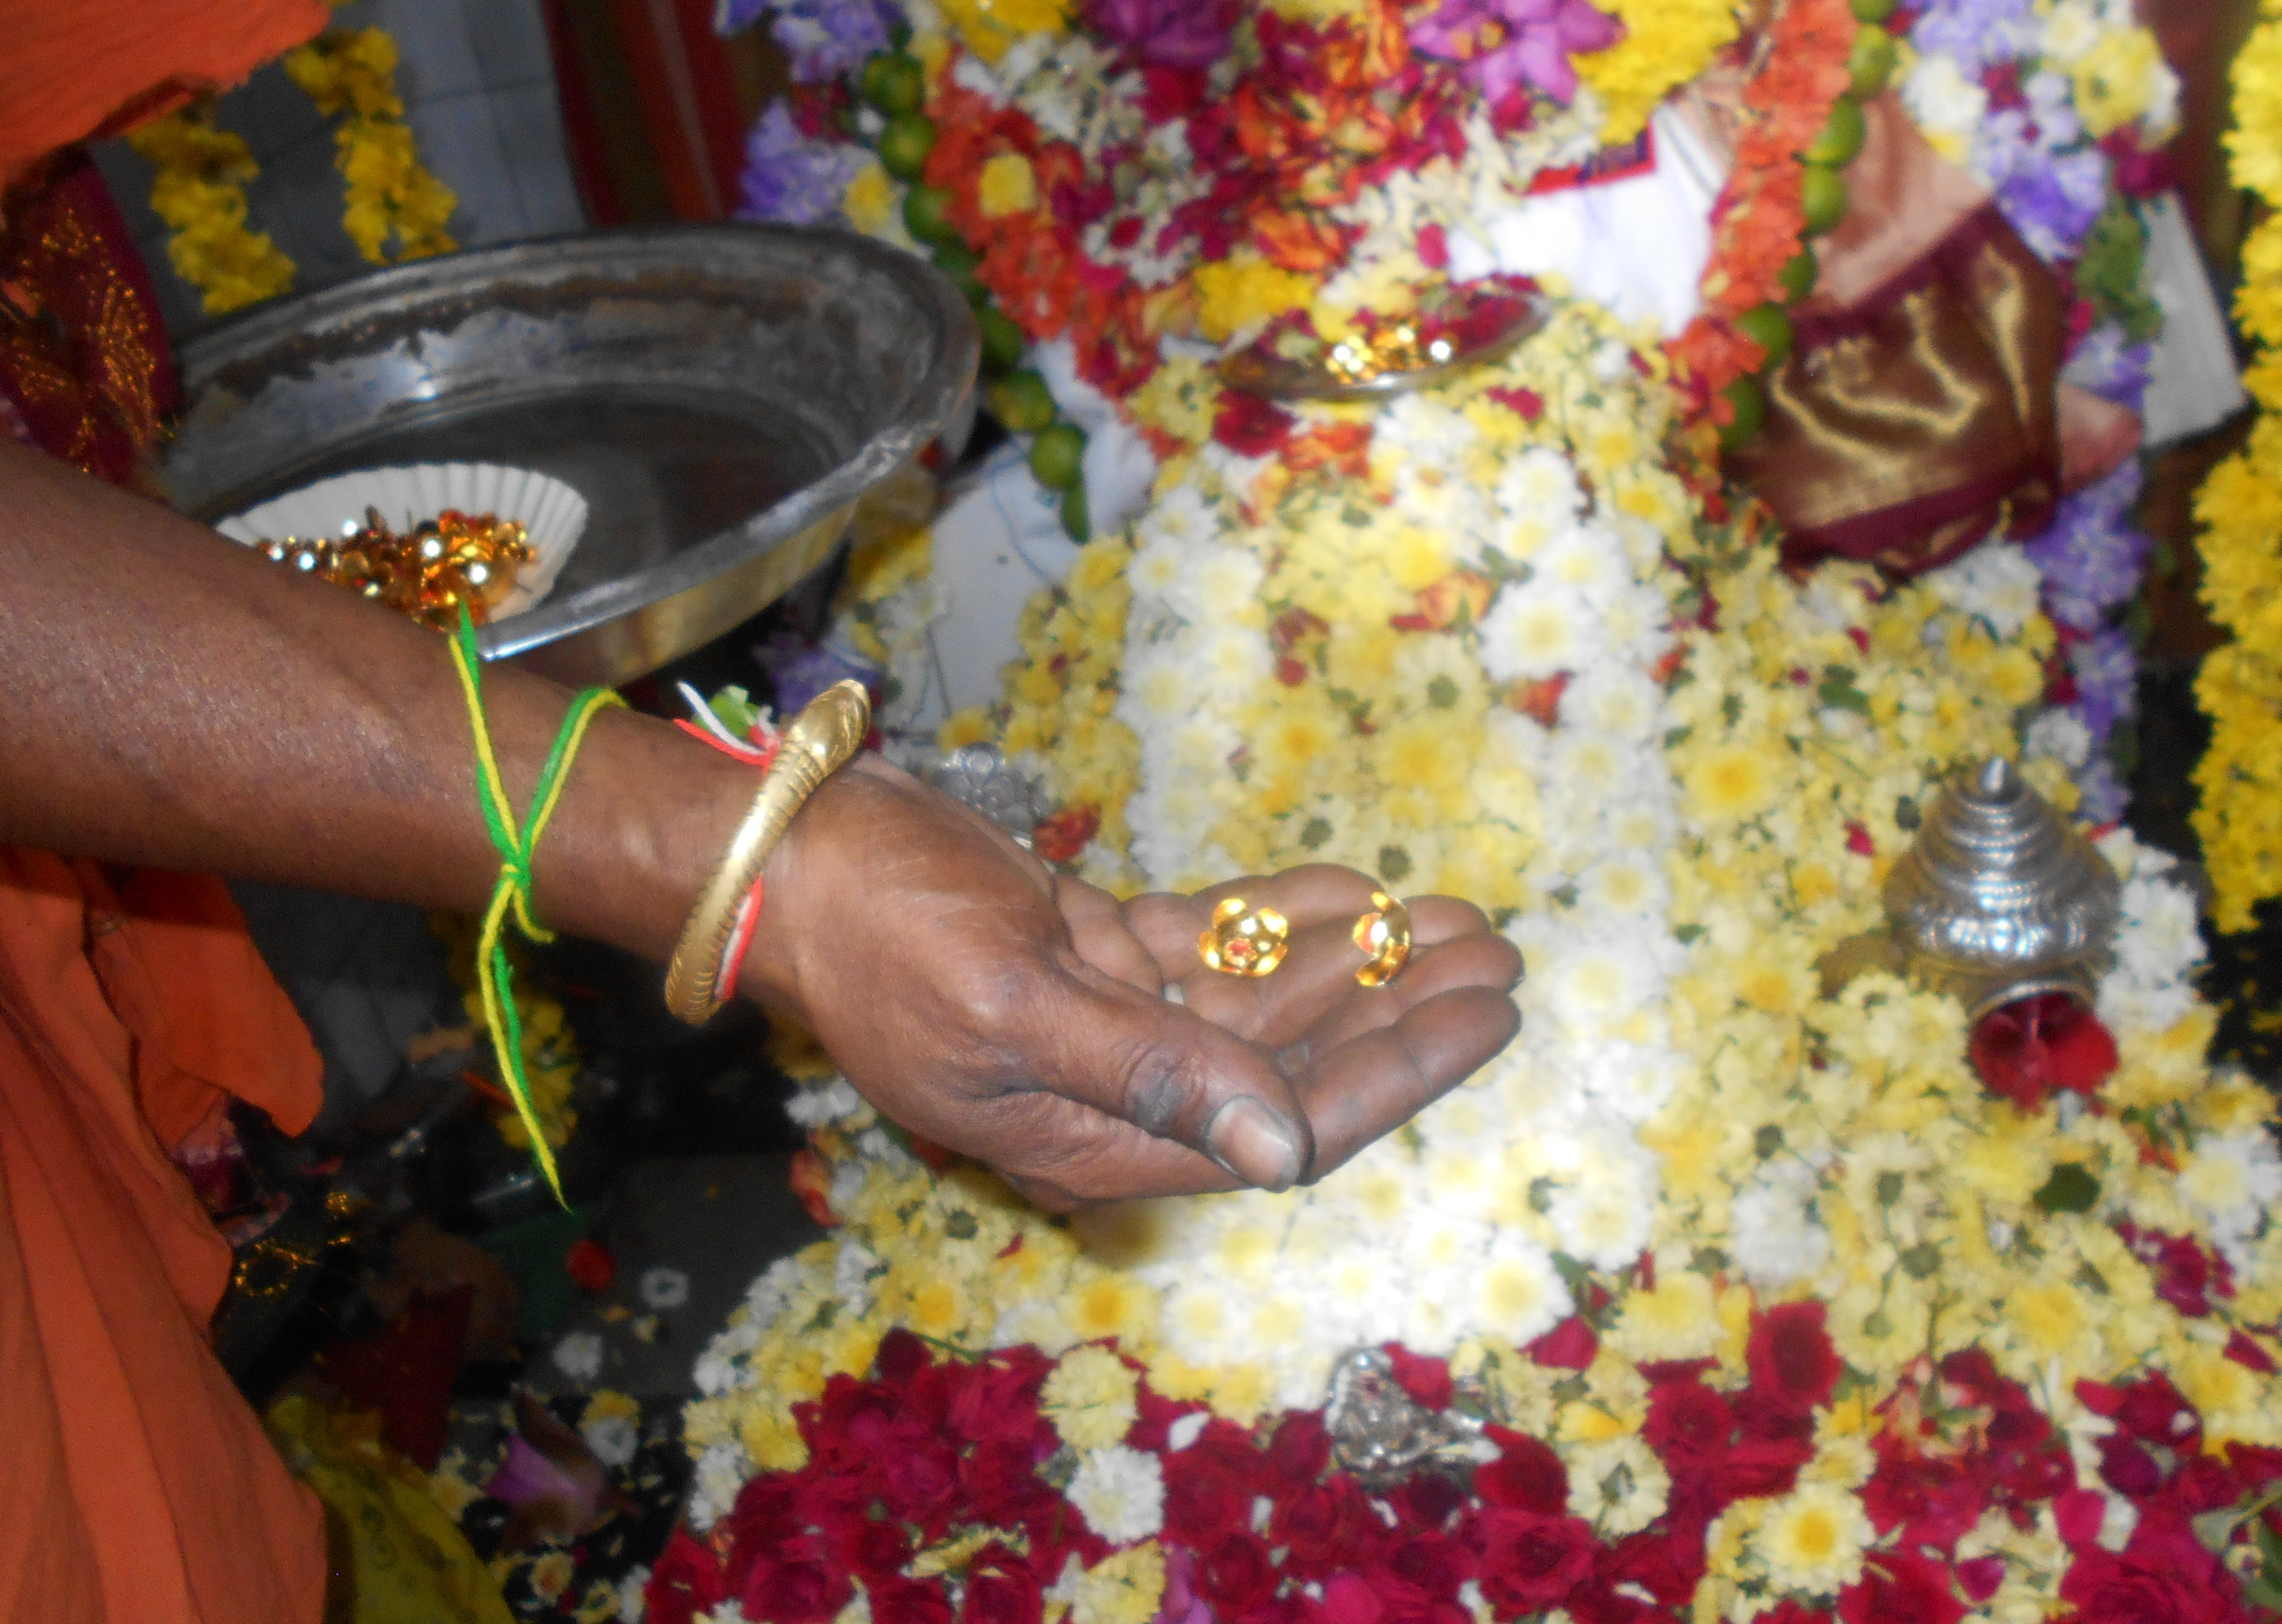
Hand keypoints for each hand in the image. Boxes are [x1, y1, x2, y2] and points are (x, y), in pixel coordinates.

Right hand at [742, 757, 1522, 1208]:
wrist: (785, 859)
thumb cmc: (885, 932)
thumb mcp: (1016, 1004)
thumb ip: (1152, 1074)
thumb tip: (1280, 1144)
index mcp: (1096, 1139)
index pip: (1283, 1123)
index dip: (1394, 1074)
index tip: (1484, 1018)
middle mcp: (1112, 1096)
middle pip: (1289, 1064)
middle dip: (1396, 1010)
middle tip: (1496, 953)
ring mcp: (1102, 1023)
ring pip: (1256, 999)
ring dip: (1352, 957)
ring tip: (1449, 912)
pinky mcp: (1086, 955)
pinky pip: (1205, 948)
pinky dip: (1272, 917)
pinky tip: (1346, 887)